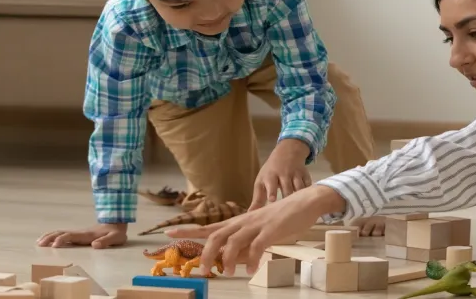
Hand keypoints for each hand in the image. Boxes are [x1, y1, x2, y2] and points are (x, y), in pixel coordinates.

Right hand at [37, 223, 127, 248]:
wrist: (116, 223)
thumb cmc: (116, 232)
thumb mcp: (115, 238)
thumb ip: (106, 241)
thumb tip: (95, 245)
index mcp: (87, 234)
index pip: (72, 236)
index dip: (63, 239)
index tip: (54, 245)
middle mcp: (80, 233)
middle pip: (62, 233)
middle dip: (51, 238)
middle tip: (40, 244)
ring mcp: (78, 233)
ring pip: (61, 233)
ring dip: (50, 236)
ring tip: (39, 242)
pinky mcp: (78, 234)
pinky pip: (63, 234)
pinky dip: (54, 236)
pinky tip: (48, 240)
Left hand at [166, 184, 346, 276]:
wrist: (305, 202)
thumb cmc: (283, 218)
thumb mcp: (260, 231)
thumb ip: (246, 245)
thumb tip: (234, 261)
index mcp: (239, 221)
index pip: (210, 226)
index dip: (189, 230)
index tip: (169, 232)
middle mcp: (244, 221)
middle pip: (218, 235)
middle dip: (206, 253)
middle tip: (202, 270)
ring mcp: (257, 224)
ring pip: (234, 241)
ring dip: (228, 258)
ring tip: (227, 273)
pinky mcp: (271, 229)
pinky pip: (257, 246)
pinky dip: (252, 259)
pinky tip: (251, 270)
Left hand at [248, 139, 311, 210]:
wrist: (287, 151)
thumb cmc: (271, 171)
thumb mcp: (262, 181)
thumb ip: (258, 199)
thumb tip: (250, 214)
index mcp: (271, 175)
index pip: (271, 184)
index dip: (272, 191)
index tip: (272, 200)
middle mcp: (284, 173)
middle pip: (287, 189)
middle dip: (288, 198)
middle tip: (288, 211)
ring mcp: (296, 173)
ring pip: (299, 187)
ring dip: (299, 197)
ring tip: (298, 207)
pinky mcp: (305, 174)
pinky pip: (308, 185)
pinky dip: (309, 193)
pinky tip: (308, 200)